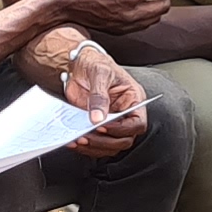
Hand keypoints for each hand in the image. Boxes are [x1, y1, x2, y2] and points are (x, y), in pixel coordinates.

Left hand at [57, 42, 150, 157]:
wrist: (79, 65)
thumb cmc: (96, 64)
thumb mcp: (100, 73)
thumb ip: (99, 95)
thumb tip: (98, 118)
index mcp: (133, 100)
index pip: (137, 123)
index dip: (122, 129)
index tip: (104, 126)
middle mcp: (125, 115)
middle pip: (124, 140)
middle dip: (106, 141)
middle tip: (88, 136)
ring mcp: (111, 124)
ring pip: (110, 147)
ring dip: (95, 147)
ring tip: (78, 140)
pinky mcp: (96, 128)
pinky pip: (96, 145)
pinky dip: (85, 147)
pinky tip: (73, 142)